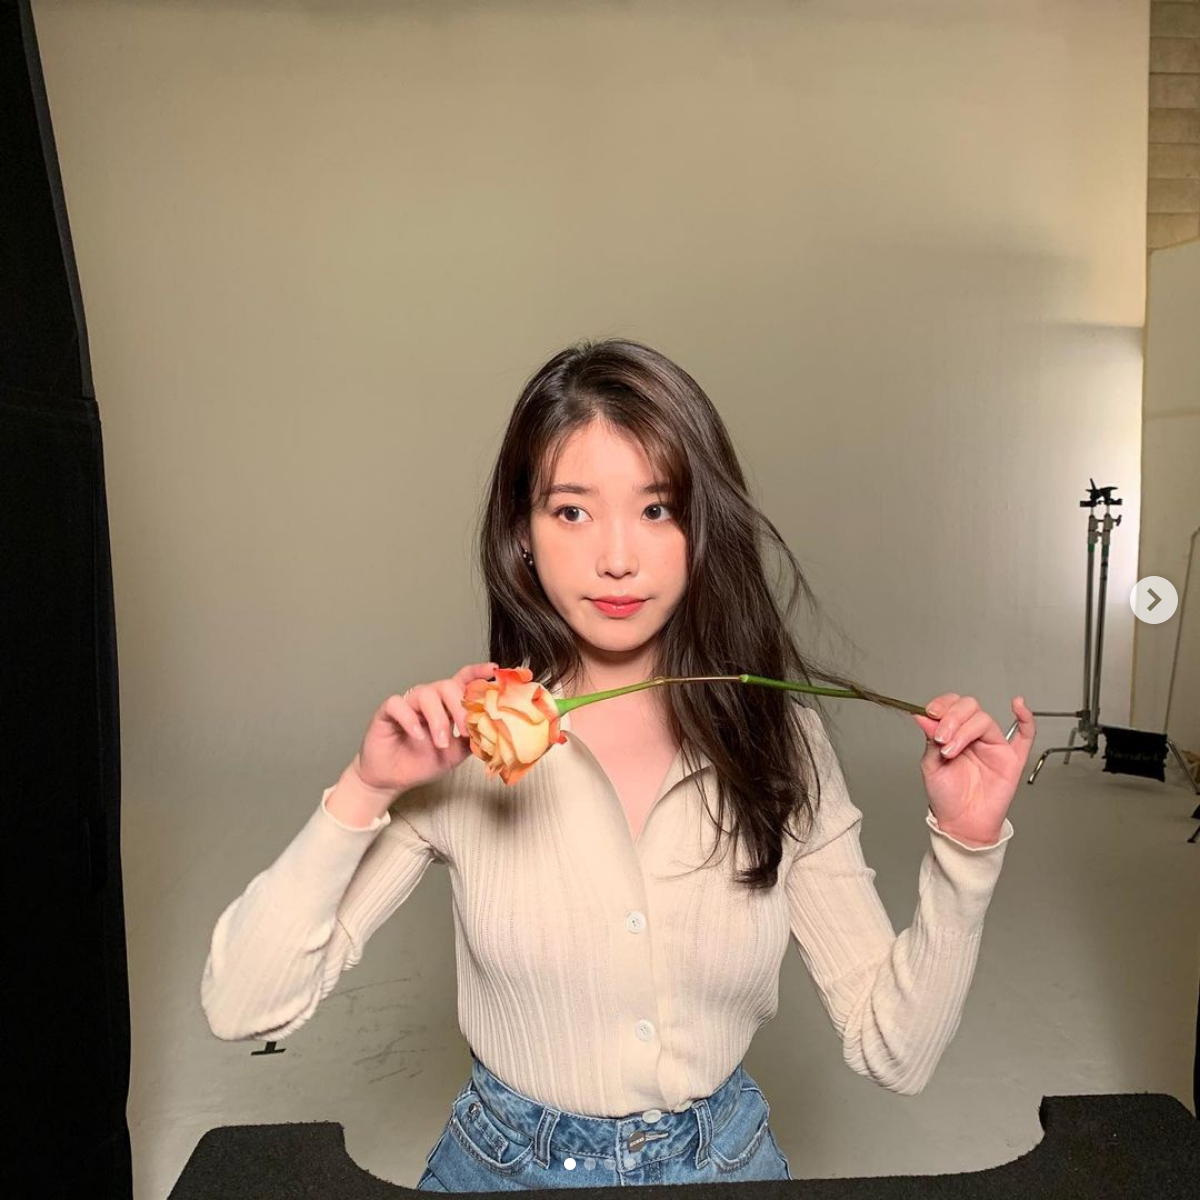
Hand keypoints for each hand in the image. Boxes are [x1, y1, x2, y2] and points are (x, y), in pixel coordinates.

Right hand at [354, 661, 498, 795]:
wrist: (392, 780)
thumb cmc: (423, 762)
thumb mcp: (456, 754)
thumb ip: (472, 739)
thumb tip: (492, 729)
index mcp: (447, 705)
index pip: (463, 680)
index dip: (477, 672)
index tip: (493, 669)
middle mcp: (429, 700)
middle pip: (447, 686)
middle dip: (459, 707)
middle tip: (464, 732)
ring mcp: (408, 704)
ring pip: (425, 694)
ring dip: (437, 719)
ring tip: (441, 742)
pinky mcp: (386, 712)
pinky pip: (398, 704)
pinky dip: (410, 719)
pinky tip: (418, 735)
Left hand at [910, 694, 1035, 845]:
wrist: (961, 824)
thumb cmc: (947, 797)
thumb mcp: (931, 766)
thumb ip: (930, 740)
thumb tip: (922, 716)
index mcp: (954, 733)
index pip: (952, 706)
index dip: (943, 705)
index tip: (930, 713)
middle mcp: (974, 736)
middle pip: (970, 708)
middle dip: (953, 718)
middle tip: (942, 738)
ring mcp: (994, 746)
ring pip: (985, 720)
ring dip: (965, 730)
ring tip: (951, 750)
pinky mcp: (1012, 759)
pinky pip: (1026, 735)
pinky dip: (1026, 718)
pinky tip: (1018, 705)